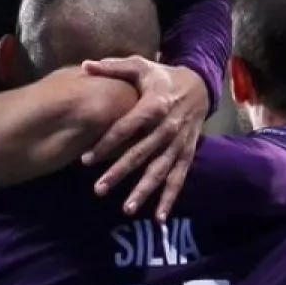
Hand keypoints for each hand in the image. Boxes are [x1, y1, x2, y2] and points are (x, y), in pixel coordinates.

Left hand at [80, 58, 209, 220]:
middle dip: (120, 173)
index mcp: (154, 105)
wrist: (200, 84)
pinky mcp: (188, 153)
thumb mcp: (141, 65)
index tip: (87, 160)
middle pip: (140, 153)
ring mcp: (179, 143)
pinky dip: (170, 199)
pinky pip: (179, 179)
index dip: (106, 143)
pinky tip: (158, 219)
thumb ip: (113, 67)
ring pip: (160, 170)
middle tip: (99, 190)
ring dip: (143, 191)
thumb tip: (84, 65)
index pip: (126, 127)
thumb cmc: (162, 76)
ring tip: (127, 209)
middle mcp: (168, 127)